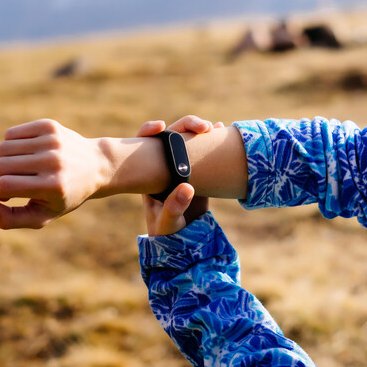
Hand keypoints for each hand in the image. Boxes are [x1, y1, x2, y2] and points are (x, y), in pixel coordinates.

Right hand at [0, 119, 106, 228]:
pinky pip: (11, 134)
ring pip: (2, 148)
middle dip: (2, 176)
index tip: (10, 196)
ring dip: (6, 160)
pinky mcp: (49, 126)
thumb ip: (9, 219)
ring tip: (24, 168)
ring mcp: (52, 141)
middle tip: (20, 181)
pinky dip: (13, 145)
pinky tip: (29, 153)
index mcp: (52, 186)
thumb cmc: (63, 196)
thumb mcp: (41, 216)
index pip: (3, 185)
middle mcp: (53, 161)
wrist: (95, 166)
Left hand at [136, 116, 218, 235]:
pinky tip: (223, 131)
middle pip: (170, 136)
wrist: (182, 241)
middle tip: (203, 127)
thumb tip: (187, 187)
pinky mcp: (198, 173)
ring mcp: (181, 167)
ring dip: (200, 130)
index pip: (143, 144)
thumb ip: (174, 207)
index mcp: (148, 173)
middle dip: (185, 125)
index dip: (149, 130)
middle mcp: (164, 165)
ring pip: (188, 140)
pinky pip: (203, 151)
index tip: (161, 127)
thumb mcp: (168, 221)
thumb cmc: (167, 233)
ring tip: (216, 126)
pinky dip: (212, 140)